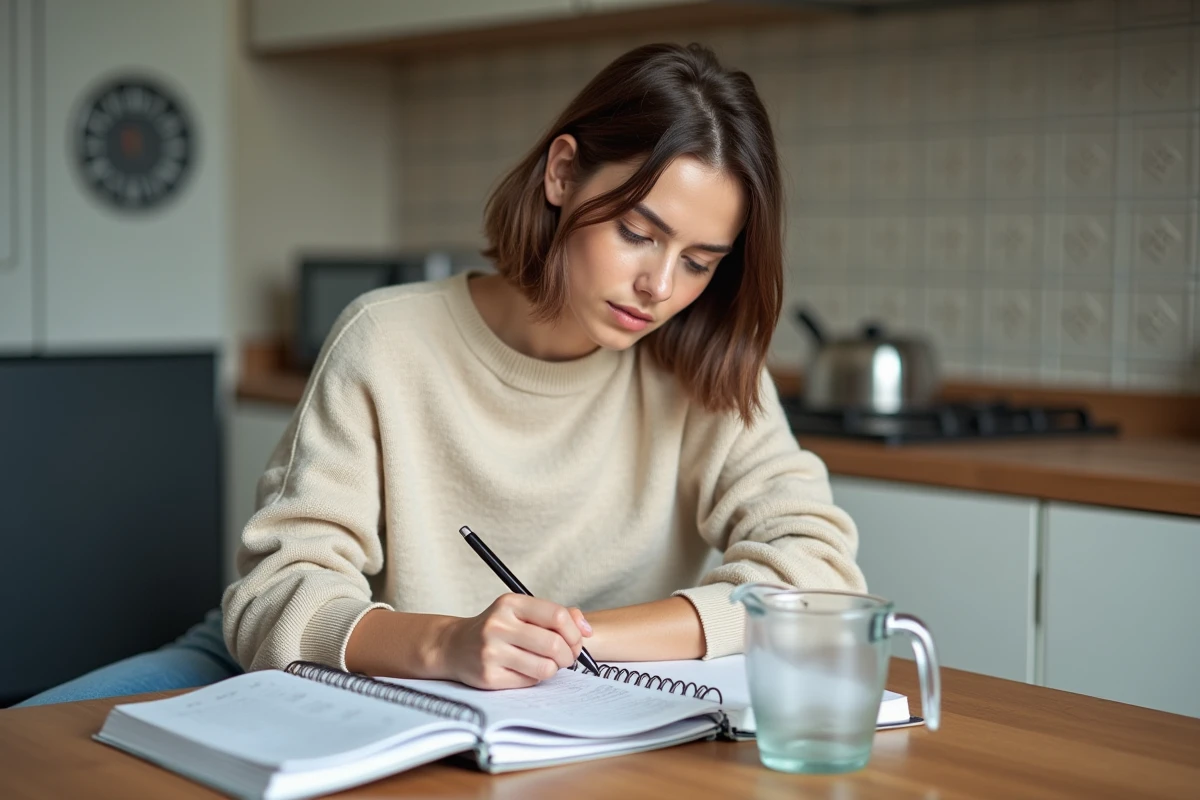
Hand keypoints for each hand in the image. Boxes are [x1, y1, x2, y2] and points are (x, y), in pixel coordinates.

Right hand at [436, 594, 592, 689]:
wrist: (455, 646)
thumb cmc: (498, 628)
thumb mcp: (522, 611)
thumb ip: (556, 615)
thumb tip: (586, 629)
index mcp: (510, 603)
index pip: (557, 616)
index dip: (574, 632)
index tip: (577, 639)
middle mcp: (499, 625)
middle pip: (554, 645)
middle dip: (569, 655)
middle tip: (567, 657)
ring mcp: (492, 652)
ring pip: (545, 667)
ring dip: (554, 668)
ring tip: (547, 663)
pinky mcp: (489, 677)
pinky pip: (529, 681)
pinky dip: (535, 678)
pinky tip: (526, 669)